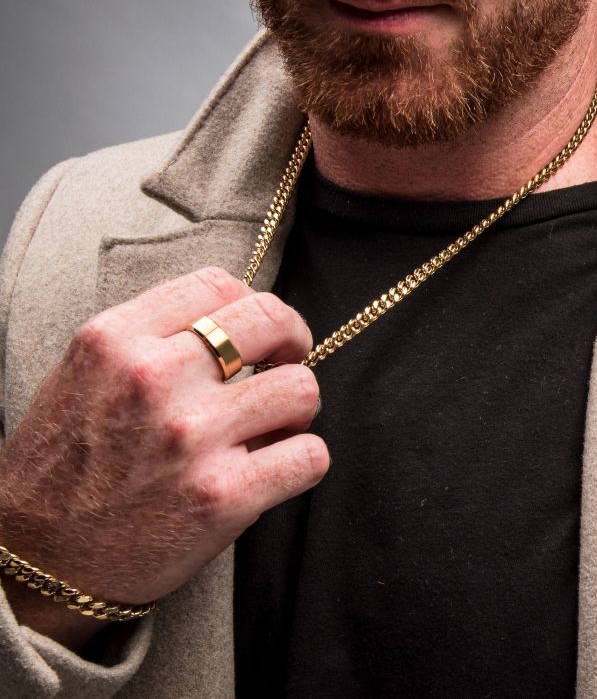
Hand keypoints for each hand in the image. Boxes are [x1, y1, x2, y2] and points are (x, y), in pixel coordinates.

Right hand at [0, 267, 327, 641]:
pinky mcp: (221, 497)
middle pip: (270, 319)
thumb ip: (154, 339)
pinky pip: (309, 456)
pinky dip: (305, 461)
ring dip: (298, 408)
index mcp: (116, 339)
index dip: (255, 304)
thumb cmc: (66, 467)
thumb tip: (238, 326)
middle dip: (294, 338)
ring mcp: (190, 437)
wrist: (38, 561)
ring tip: (274, 427)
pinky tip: (277, 468)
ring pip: (301, 388)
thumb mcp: (87, 375)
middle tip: (288, 362)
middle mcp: (153, 378)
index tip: (261, 332)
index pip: (218, 283)